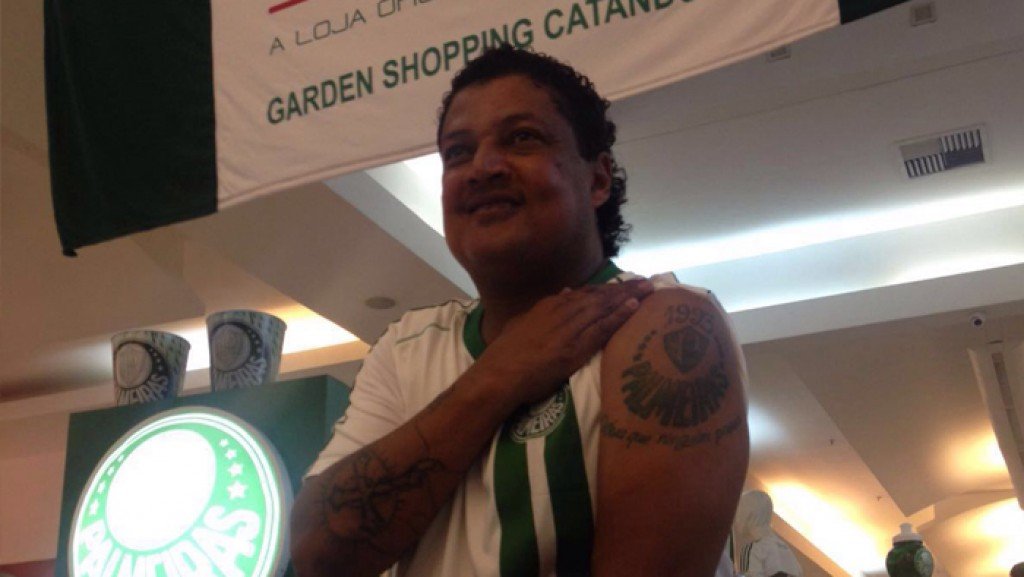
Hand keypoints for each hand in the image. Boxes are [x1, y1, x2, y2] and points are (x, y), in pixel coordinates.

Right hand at [475, 279, 654, 406]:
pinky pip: (602, 328)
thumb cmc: (506, 353)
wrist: (499, 373)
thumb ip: (546, 308)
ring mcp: (570, 329)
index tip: (625, 284)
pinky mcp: (575, 348)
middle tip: (647, 282)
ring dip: (628, 297)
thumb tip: (566, 292)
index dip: (608, 288)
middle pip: (600, 296)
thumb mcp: (524, 322)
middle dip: (624, 288)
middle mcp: (562, 311)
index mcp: (550, 306)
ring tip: (649, 289)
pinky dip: (619, 316)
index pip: (585, 293)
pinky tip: (635, 308)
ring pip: (604, 307)